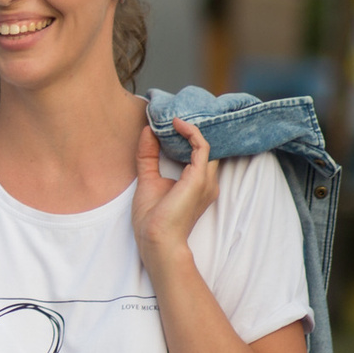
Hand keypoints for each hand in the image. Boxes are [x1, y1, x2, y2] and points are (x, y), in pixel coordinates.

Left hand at [133, 118, 217, 269]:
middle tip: (173, 112)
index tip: (169, 122)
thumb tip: (147, 131)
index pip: (198, 153)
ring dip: (191, 127)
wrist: (156, 240)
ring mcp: (205, 180)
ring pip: (206, 143)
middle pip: (205, 146)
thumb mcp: (148, 180)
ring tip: (174, 114)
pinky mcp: (199, 178)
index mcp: (196, 183)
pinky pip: (201, 146)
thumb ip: (148, 156)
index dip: (187, 135)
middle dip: (192, 127)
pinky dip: (190, 132)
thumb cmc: (152, 219)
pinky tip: (176, 124)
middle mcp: (206, 181)